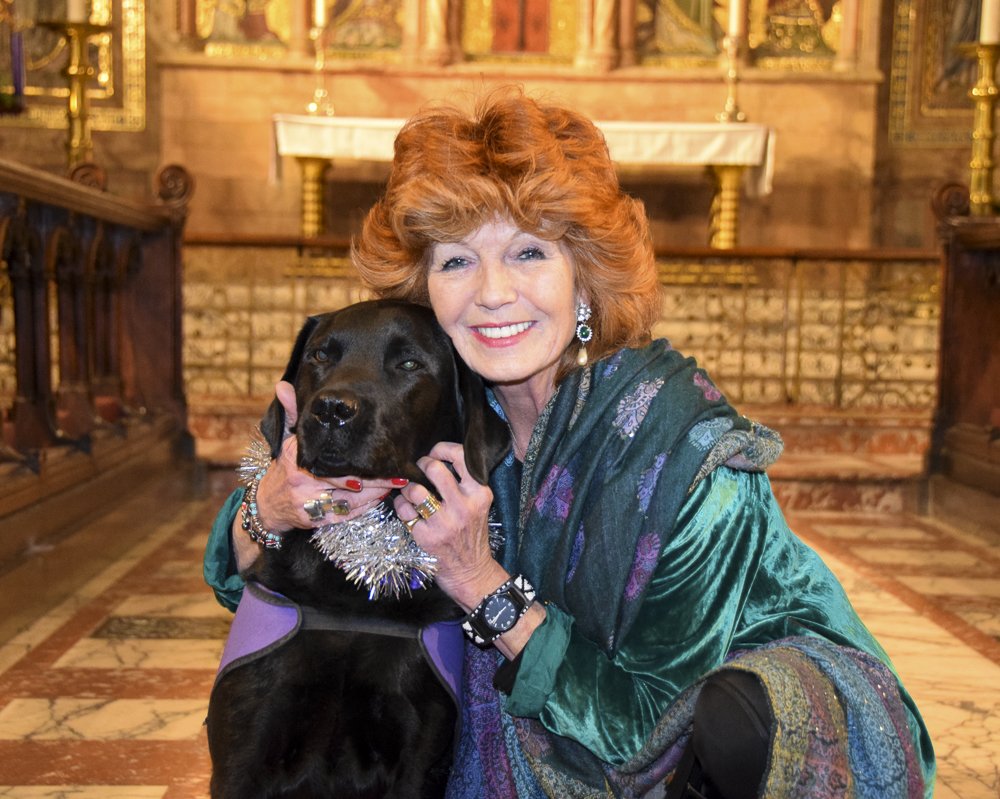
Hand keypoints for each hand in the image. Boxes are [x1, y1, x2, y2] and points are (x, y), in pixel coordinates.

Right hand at [255, 380, 407, 531]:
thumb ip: (290, 412)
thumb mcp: (285, 440)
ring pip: (349, 499)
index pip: (330, 458)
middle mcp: (302, 481)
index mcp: (297, 457)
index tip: (377, 452)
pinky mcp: (316, 520)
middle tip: (397, 473)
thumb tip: (282, 385)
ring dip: (374, 493)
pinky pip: (346, 515)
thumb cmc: (283, 469)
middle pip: (344, 480)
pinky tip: (380, 498)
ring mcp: (309, 503)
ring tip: (395, 483)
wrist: (267, 505)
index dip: (355, 459)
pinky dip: (364, 507)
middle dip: (373, 478)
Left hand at [394, 441, 507, 609]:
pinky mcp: (427, 536)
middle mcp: (464, 506)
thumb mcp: (478, 505)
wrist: (471, 572)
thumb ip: (464, 484)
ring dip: (407, 488)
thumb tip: (436, 459)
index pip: (461, 456)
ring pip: (415, 489)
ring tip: (410, 492)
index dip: (441, 449)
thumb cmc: (471, 535)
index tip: (434, 454)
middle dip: (421, 465)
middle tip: (418, 470)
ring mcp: (445, 522)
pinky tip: (407, 511)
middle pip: (434, 469)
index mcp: (480, 493)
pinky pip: (404, 510)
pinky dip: (401, 507)